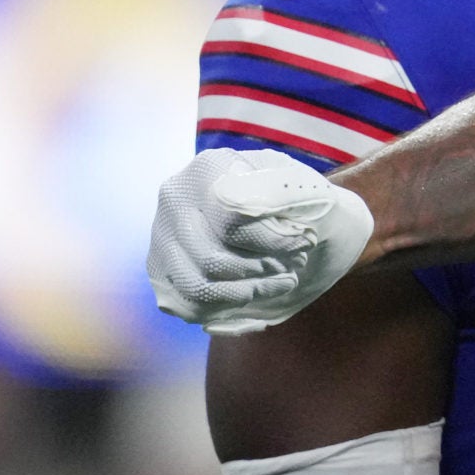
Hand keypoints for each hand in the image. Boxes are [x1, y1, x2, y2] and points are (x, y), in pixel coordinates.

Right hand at [147, 148, 374, 334]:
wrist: (308, 229)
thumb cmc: (308, 208)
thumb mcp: (310, 194)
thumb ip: (278, 193)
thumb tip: (228, 201)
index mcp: (212, 167)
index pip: (231, 217)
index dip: (272, 241)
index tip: (304, 243)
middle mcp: (176, 198)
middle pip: (212, 259)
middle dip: (263, 270)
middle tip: (296, 264)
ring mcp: (163, 236)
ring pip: (197, 287)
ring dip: (250, 292)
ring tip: (282, 279)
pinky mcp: (164, 273)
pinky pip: (190, 306)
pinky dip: (232, 307)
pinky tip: (259, 291)